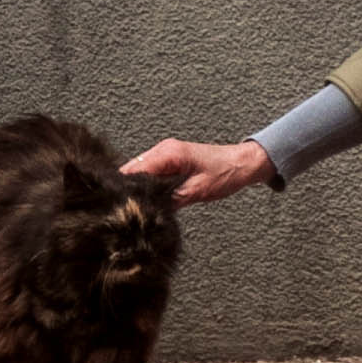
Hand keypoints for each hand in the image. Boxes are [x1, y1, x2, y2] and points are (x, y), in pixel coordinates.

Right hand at [122, 138, 274, 205]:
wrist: (243, 164)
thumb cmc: (225, 174)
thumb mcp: (196, 191)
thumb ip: (170, 199)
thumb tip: (148, 211)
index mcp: (169, 153)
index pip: (134, 170)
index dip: (124, 189)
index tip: (118, 207)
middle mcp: (164, 150)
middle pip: (133, 170)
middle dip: (128, 190)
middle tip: (125, 212)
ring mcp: (167, 154)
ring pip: (141, 172)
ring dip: (138, 189)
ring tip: (136, 209)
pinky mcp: (172, 161)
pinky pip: (152, 173)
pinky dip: (148, 186)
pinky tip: (150, 201)